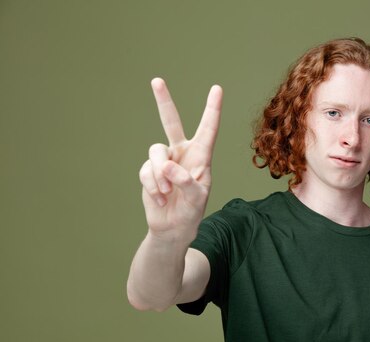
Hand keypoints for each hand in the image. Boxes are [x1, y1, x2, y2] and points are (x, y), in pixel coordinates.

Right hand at [139, 78, 222, 241]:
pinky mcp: (149, 171)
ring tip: (166, 192)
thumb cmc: (192, 212)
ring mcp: (164, 161)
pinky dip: (153, 185)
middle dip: (163, 101)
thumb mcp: (197, 199)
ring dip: (159, 174)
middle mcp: (182, 153)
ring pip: (155, 152)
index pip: (208, 129)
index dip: (212, 109)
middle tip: (157, 81)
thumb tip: (167, 166)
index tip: (217, 89)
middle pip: (171, 122)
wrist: (172, 228)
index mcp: (201, 156)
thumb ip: (186, 182)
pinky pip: (146, 171)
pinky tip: (160, 197)